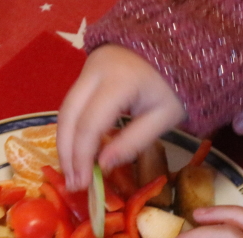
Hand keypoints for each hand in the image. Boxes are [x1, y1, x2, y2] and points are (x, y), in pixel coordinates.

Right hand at [57, 44, 185, 191]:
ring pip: (65, 110)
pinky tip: (78, 151)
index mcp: (119, 81)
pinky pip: (72, 104)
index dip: (82, 157)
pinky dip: (72, 129)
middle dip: (67, 153)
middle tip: (72, 183)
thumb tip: (103, 167)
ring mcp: (87, 68)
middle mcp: (95, 71)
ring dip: (65, 143)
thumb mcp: (163, 118)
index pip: (89, 125)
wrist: (177, 48)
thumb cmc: (175, 86)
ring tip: (72, 172)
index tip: (82, 184)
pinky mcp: (85, 71)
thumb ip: (133, 142)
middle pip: (68, 116)